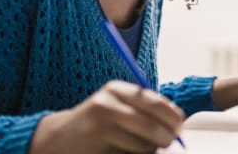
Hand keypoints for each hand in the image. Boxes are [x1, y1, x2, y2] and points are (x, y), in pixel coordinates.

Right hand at [29, 80, 184, 153]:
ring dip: (149, 151)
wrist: (59, 139)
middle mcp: (108, 104)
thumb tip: (178, 123)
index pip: (157, 104)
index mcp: (117, 90)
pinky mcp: (97, 143)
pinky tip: (124, 151)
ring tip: (139, 147)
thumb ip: (145, 109)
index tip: (178, 129)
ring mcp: (100, 125)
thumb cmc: (97, 124)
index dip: (174, 119)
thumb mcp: (118, 107)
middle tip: (168, 143)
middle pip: (153, 127)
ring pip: (143, 146)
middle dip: (166, 139)